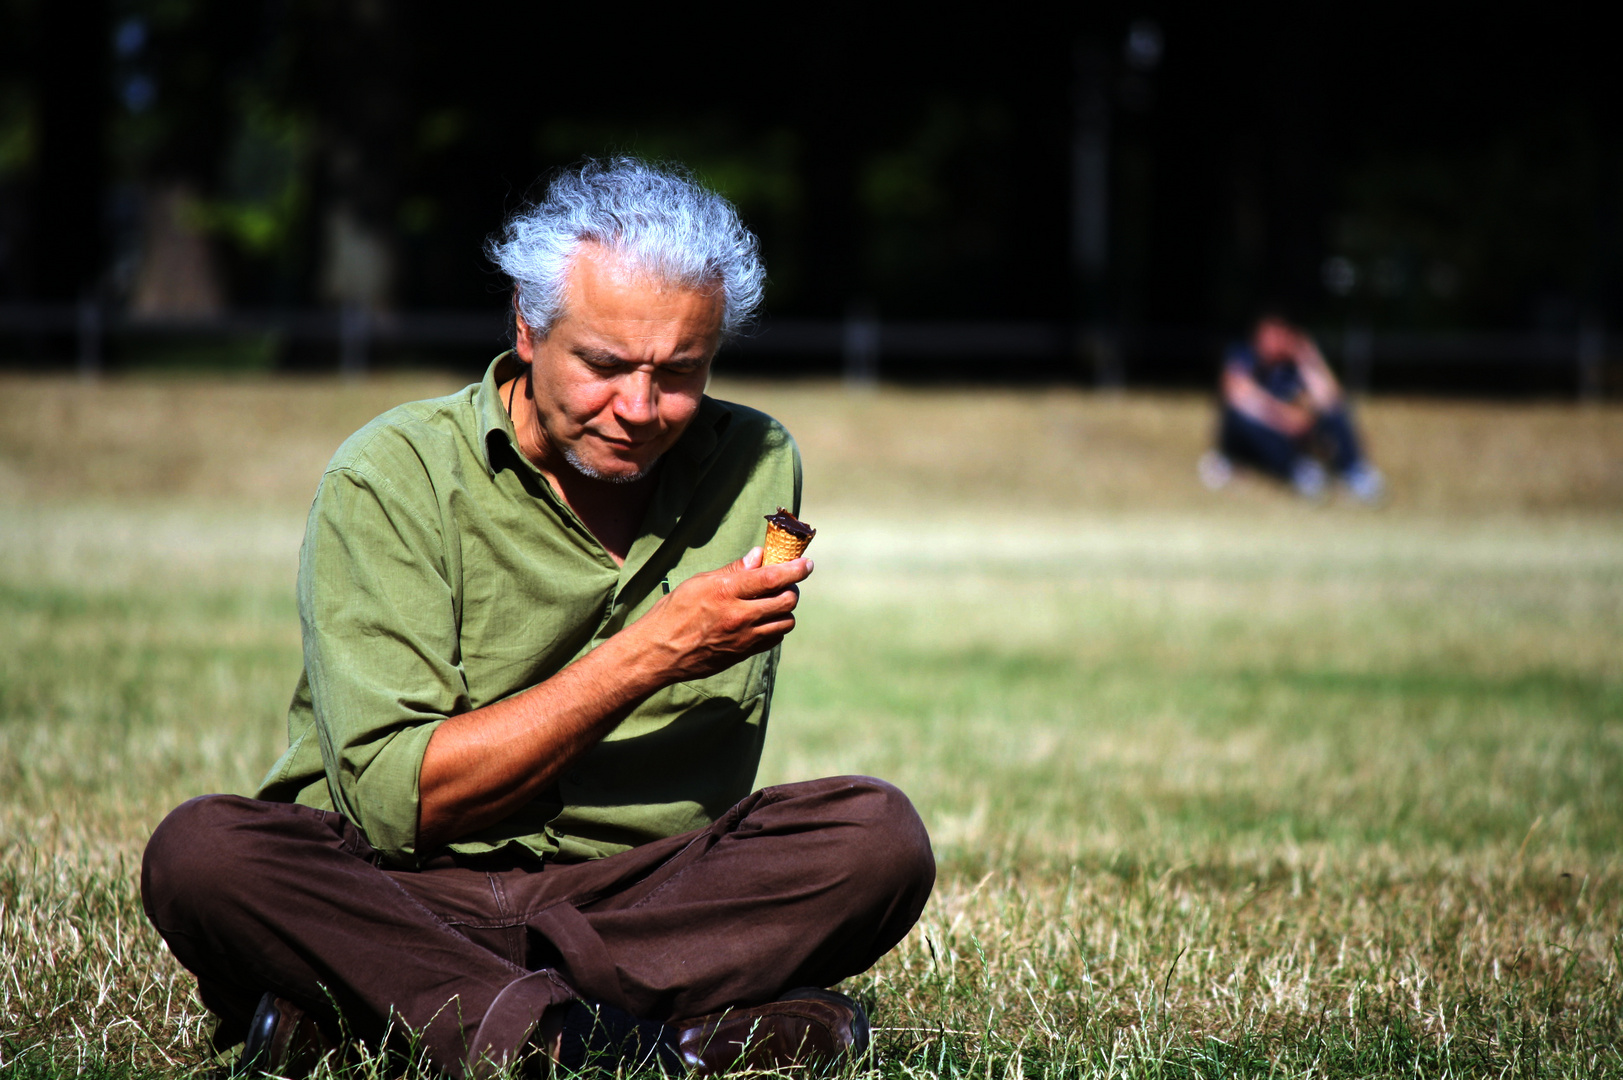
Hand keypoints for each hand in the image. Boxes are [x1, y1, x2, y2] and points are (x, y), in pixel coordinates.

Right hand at [629, 547, 812, 683]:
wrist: (658, 652)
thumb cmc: (673, 612)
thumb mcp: (698, 583)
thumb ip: (732, 571)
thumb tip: (758, 556)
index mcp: (726, 592)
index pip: (772, 578)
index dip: (795, 569)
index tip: (807, 563)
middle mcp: (739, 616)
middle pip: (786, 601)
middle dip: (792, 588)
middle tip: (786, 582)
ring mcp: (743, 638)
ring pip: (786, 622)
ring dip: (786, 610)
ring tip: (775, 601)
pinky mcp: (743, 654)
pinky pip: (774, 638)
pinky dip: (776, 627)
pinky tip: (765, 619)